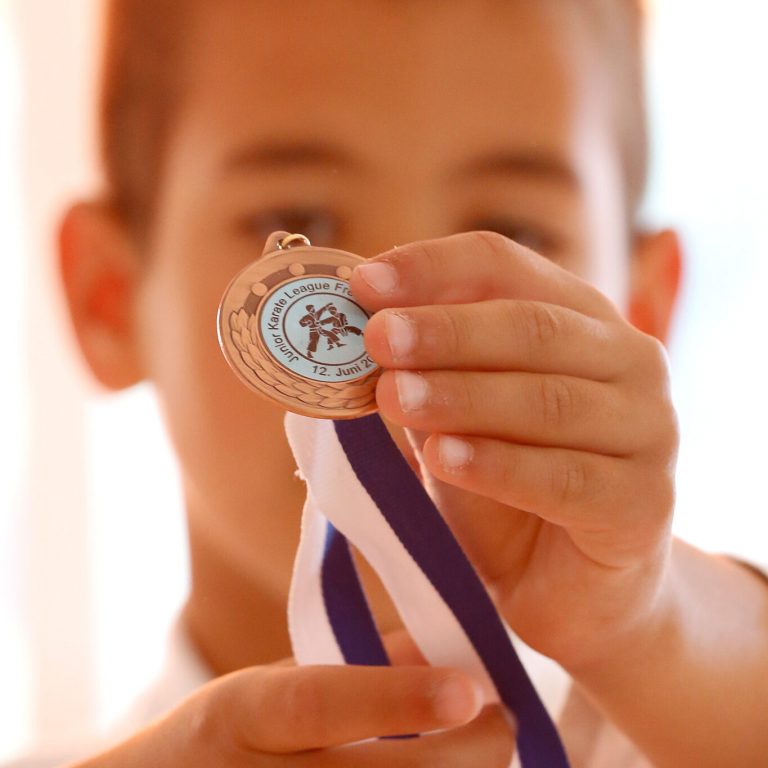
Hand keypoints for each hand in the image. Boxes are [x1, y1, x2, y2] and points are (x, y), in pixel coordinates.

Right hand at [71, 658, 514, 766]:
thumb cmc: (225, 740)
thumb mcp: (268, 688)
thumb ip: (351, 668)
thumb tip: (443, 650)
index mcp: (242, 714)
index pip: (319, 702)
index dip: (396, 696)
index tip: (471, 689)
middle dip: (465, 753)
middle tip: (504, 720)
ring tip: (486, 752)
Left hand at [351, 231, 678, 671]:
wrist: (566, 586)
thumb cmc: (506, 488)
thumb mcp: (457, 417)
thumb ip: (425, 372)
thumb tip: (359, 330)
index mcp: (581, 320)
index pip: (506, 267)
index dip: (433, 268)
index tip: (365, 282)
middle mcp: (630, 362)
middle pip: (533, 327)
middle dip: (445, 332)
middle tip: (377, 338)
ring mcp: (648, 432)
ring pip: (548, 400)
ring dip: (462, 396)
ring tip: (394, 398)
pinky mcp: (644, 504)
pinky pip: (566, 478)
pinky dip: (498, 465)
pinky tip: (443, 459)